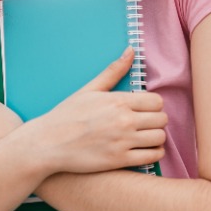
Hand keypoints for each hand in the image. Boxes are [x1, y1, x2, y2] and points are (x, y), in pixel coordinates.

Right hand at [27, 47, 167, 174]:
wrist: (48, 144)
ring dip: (155, 137)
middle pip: (161, 119)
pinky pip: (152, 157)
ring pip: (159, 138)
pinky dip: (153, 153)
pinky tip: (143, 150)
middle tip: (145, 124)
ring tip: (145, 137)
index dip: (153, 105)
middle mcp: (124, 121)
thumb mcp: (90, 90)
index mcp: (118, 101)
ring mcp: (123, 142)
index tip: (144, 110)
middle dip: (156, 121)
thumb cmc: (67, 115)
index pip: (157, 101)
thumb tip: (131, 50)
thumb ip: (114, 71)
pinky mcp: (119, 160)